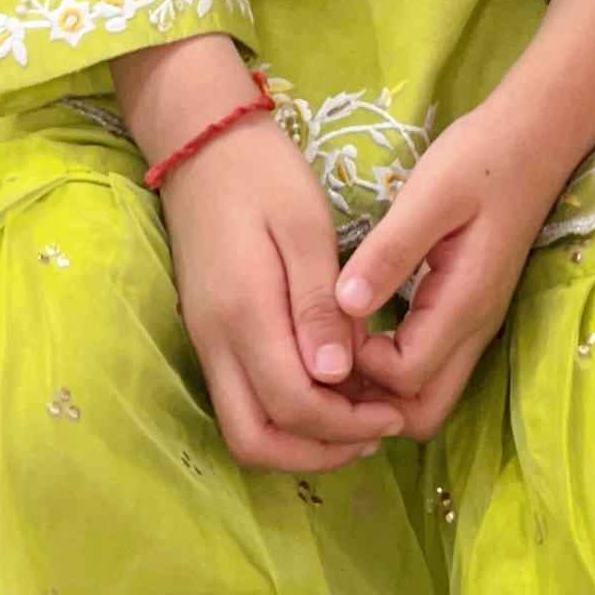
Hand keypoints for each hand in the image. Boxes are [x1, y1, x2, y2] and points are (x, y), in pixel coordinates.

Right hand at [116, 34, 402, 474]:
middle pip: (256, 440)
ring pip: (244, 428)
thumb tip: (335, 376)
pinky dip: (284, 415)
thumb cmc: (263, 175)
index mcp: (244, 313)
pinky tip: (330, 391)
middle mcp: (215, 341)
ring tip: (360, 420)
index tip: (393, 412)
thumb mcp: (306, 229)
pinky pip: (241, 400)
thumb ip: (318, 305)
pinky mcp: (208, 334)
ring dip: (301, 440)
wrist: (200, 142)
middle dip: (319, 452)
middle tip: (377, 431)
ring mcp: (205, 341)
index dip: (345, 424)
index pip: (292, 405)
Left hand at [335, 0, 594, 440]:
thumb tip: (345, 304)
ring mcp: (473, 325)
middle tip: (330, 353)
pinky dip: (392, 366)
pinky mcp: (467, 311)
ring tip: (339, 340)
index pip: (404, 378)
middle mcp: (472, 329)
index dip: (358, 365)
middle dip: (370, 401)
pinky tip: (361, 326)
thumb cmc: (481, 160)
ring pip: (427, 395)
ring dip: (380, 388)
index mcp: (463, 305)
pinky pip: (430, 366)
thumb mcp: (430, 196)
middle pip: (422, 413)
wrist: (533, 139)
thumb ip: (390, 253)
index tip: (330, 320)